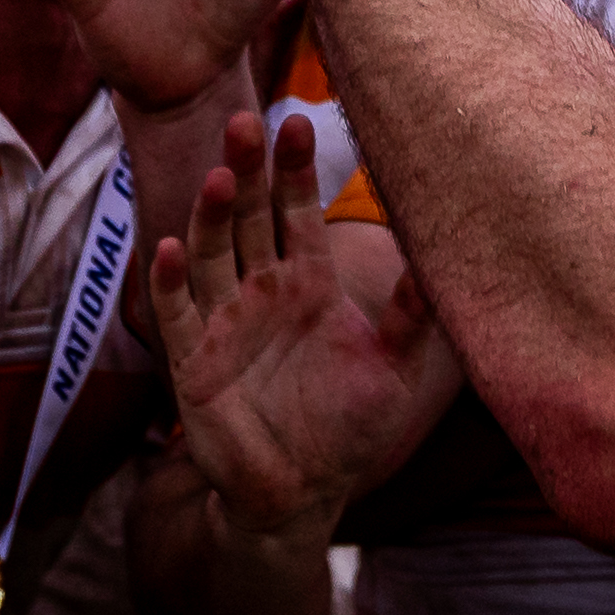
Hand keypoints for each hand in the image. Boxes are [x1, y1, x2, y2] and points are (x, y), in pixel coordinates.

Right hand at [157, 111, 459, 527]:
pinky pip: (176, 313)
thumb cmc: (351, 428)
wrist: (302, 493)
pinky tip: (167, 246)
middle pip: (250, 217)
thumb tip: (448, 253)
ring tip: (221, 177)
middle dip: (250, 170)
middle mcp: (262, 290)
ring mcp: (224, 321)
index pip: (297, 211)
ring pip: (211, 253)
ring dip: (212, 215)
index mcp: (309, 282)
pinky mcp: (193, 360)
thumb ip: (413, 312)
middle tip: (246, 121)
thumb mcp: (395, 367)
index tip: (300, 120)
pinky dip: (167, 280)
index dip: (296, 168)